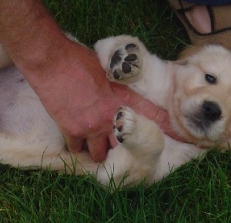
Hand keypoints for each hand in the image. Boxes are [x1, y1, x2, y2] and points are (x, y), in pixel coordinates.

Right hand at [25, 39, 179, 161]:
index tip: (179, 137)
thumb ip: (119, 88)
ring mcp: (90, 127)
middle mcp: (108, 118)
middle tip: (126, 149)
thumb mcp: (109, 71)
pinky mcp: (71, 131)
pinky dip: (78, 147)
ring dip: (101, 152)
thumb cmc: (79, 61)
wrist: (52, 62)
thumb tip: (127, 95)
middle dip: (126, 148)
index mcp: (121, 100)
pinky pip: (77, 149)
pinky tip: (79, 143)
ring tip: (100, 149)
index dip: (165, 127)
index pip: (150, 115)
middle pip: (124, 144)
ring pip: (100, 154)